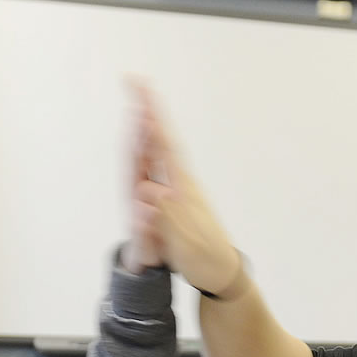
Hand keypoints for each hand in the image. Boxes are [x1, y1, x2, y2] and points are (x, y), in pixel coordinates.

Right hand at [127, 80, 245, 294]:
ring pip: (157, 153)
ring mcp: (176, 191)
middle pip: (159, 142)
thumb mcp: (184, 241)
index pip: (164, 147)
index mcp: (182, 190)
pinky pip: (157, 171)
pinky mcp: (173, 202)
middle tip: (135, 82)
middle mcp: (178, 184)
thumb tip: (147, 190)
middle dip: (147, 112)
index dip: (152, 118)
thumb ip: (166, 214)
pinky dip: (150, 152)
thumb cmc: (204, 259)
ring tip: (139, 103)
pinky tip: (148, 138)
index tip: (141, 90)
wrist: (221, 274)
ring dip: (146, 128)